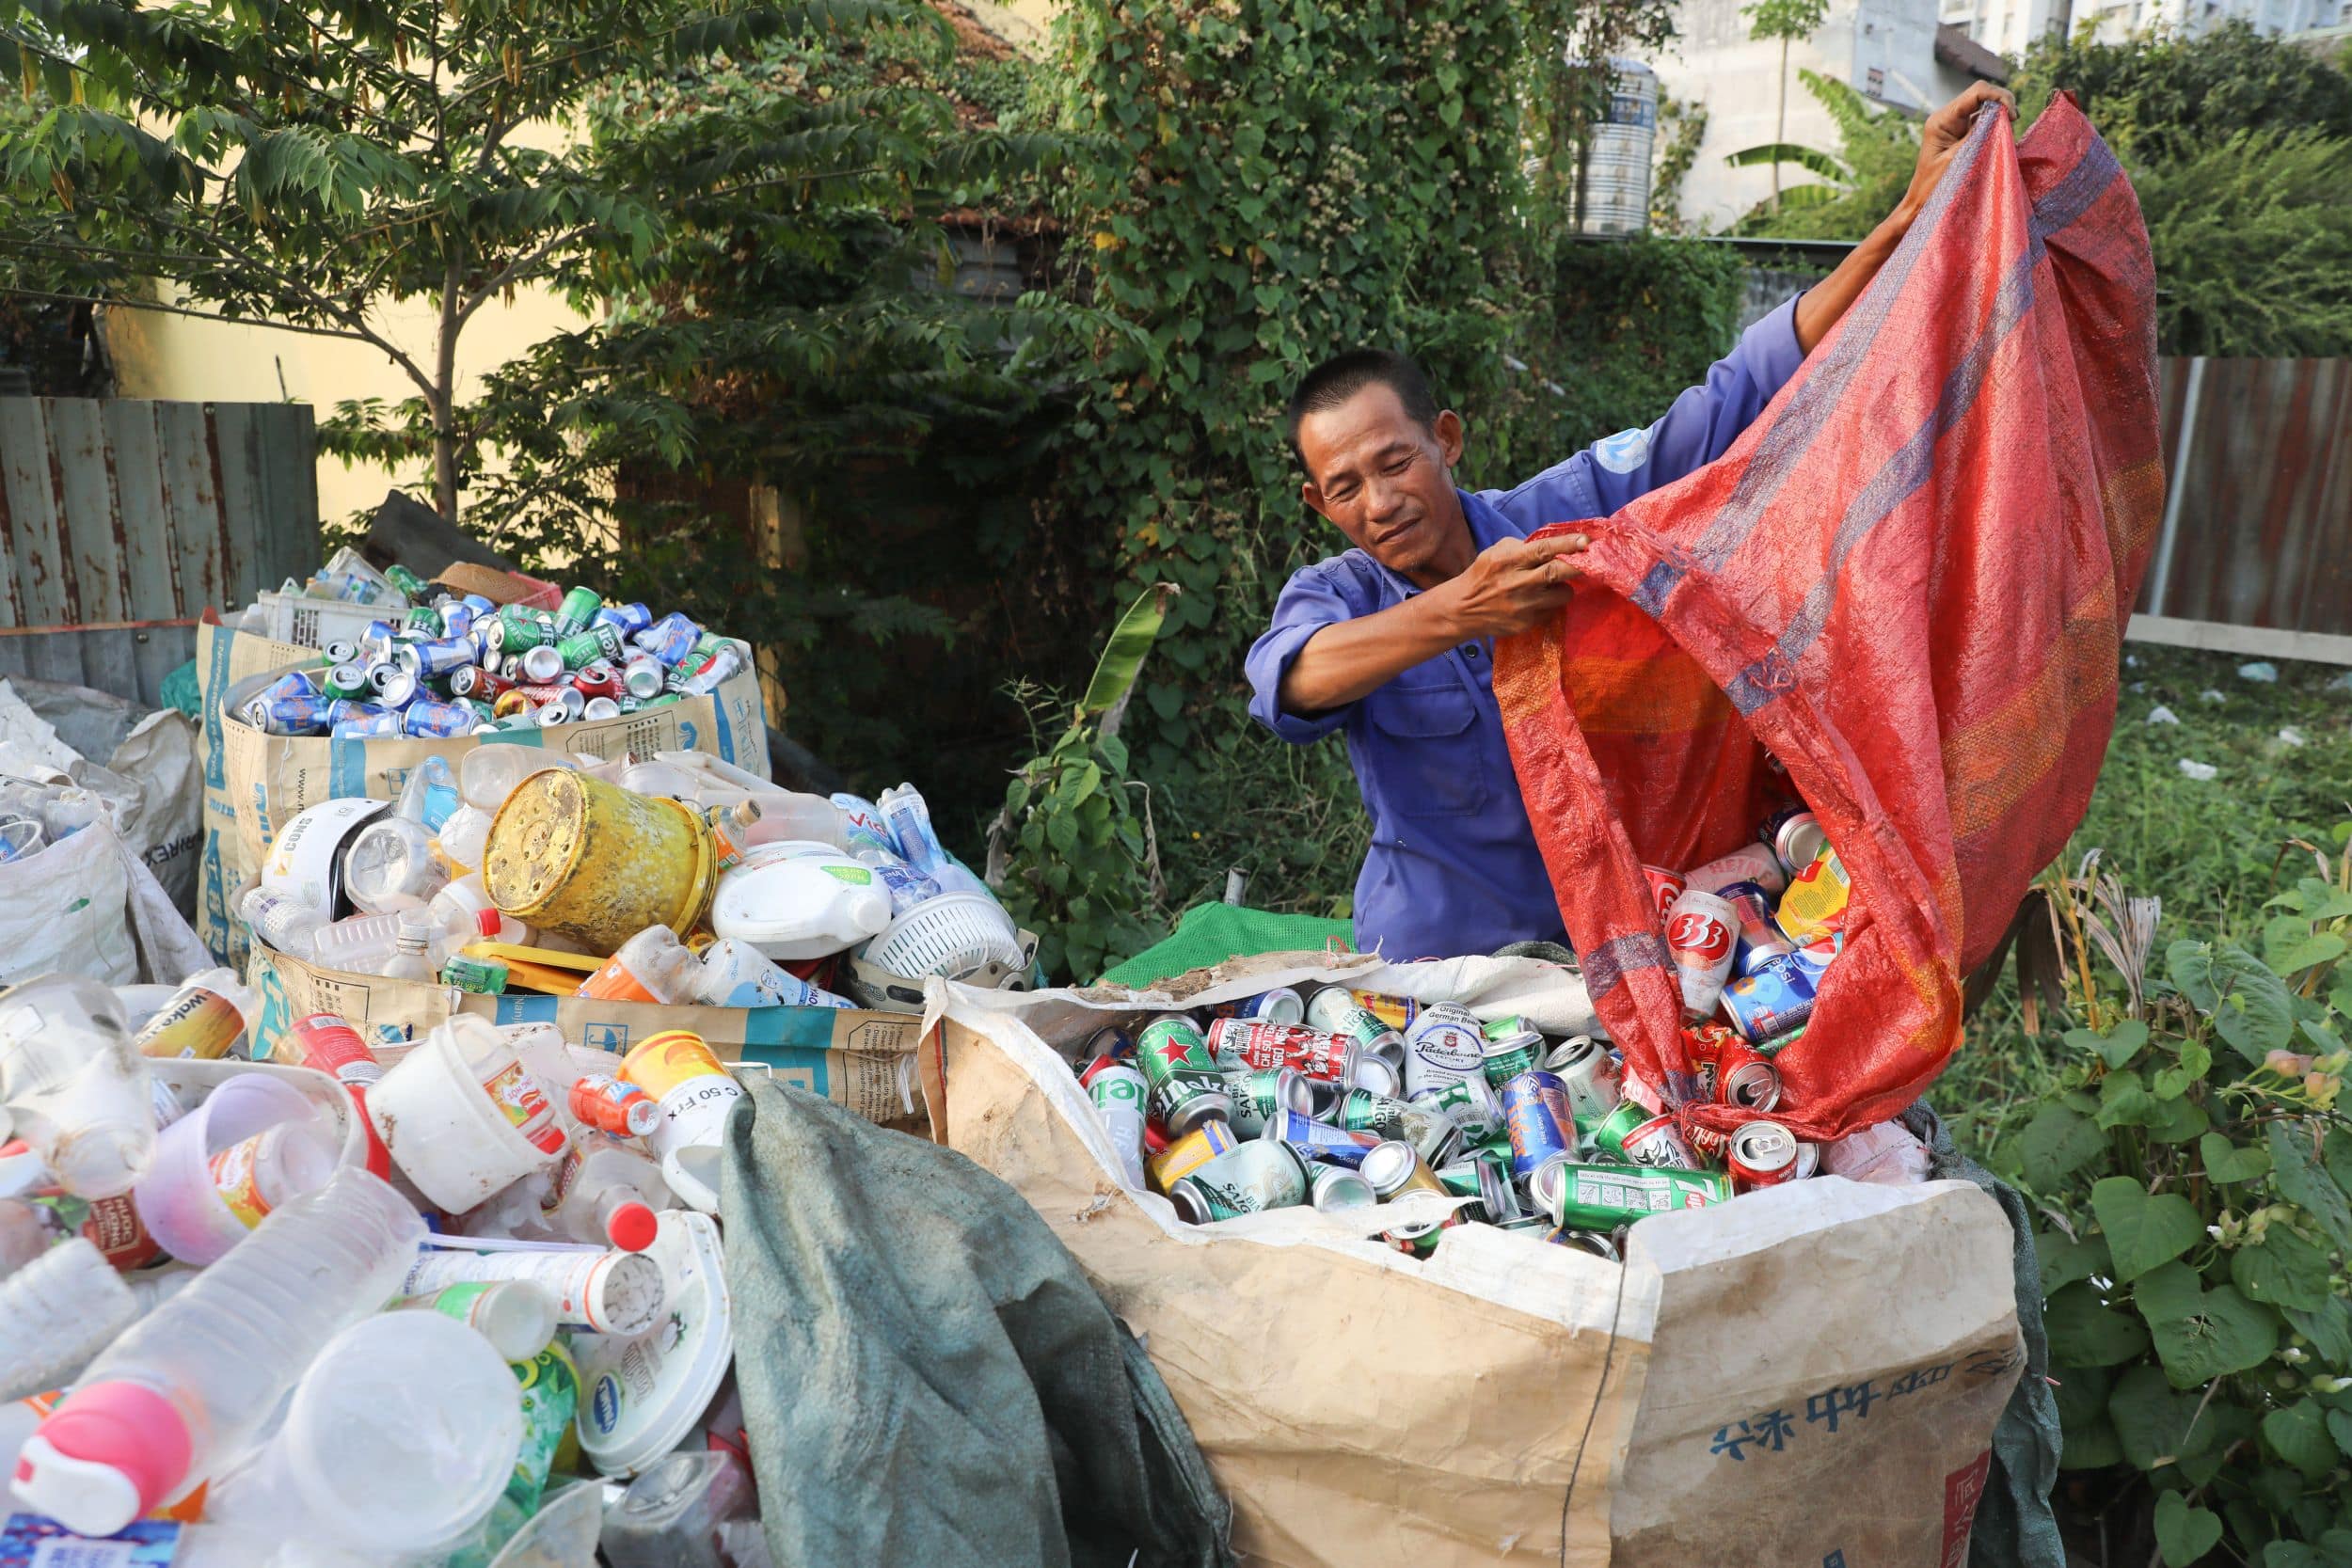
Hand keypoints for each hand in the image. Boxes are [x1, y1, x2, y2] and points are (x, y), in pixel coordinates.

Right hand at [1444, 534, 1587, 637]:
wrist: (1462, 609)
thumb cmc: (1482, 575)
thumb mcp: (1496, 552)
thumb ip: (1522, 547)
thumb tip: (1552, 545)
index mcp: (1509, 560)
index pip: (1543, 549)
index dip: (1567, 544)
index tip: (1586, 540)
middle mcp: (1518, 583)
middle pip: (1558, 572)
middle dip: (1579, 565)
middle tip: (1591, 561)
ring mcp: (1523, 606)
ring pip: (1562, 594)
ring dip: (1565, 587)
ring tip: (1555, 585)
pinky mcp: (1526, 623)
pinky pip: (1551, 611)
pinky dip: (1551, 603)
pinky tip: (1539, 601)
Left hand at [1891, 83, 2016, 230]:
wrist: (1920, 203)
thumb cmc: (1933, 187)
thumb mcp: (1957, 160)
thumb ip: (1977, 136)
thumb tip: (1999, 116)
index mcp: (1941, 120)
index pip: (1976, 93)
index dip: (1999, 97)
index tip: (2013, 116)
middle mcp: (1947, 117)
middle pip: (1982, 95)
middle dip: (2002, 104)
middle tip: (2012, 123)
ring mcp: (1954, 124)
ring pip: (1984, 107)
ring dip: (1999, 117)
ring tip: (2004, 135)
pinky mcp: (1961, 134)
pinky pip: (1982, 121)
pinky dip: (1994, 127)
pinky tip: (1998, 139)